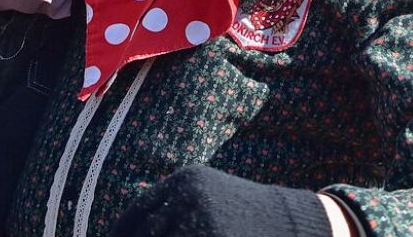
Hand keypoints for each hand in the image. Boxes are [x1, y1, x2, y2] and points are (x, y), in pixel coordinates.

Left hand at [110, 165, 338, 236]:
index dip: (120, 235)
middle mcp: (190, 196)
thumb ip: (172, 206)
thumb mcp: (206, 196)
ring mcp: (204, 222)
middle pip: (145, 236)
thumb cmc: (243, 213)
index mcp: (185, 181)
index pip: (135, 214)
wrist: (292, 221)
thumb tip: (126, 230)